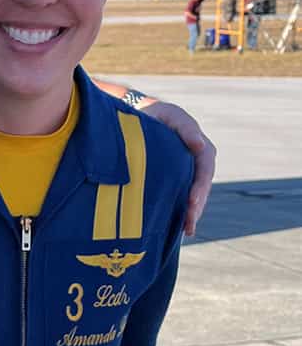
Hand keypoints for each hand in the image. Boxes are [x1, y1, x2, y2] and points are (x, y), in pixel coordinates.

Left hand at [137, 99, 215, 235]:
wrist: (141, 118)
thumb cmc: (155, 115)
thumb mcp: (169, 115)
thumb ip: (185, 127)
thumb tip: (201, 145)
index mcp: (199, 146)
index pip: (205, 167)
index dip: (200, 186)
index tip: (192, 202)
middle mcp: (199, 160)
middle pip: (202, 186)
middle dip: (196, 206)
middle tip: (189, 224)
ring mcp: (189, 172)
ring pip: (194, 195)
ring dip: (192, 213)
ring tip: (187, 231)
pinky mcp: (179, 180)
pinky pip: (184, 197)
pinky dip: (183, 211)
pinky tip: (180, 228)